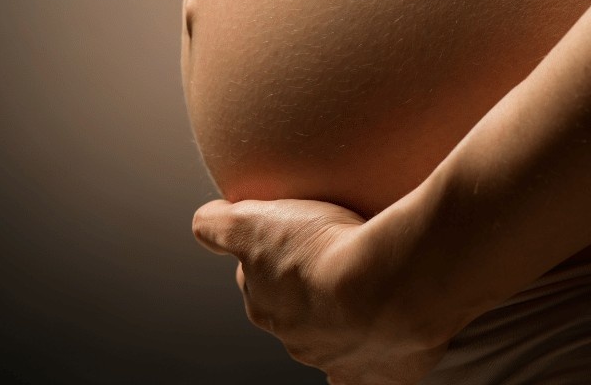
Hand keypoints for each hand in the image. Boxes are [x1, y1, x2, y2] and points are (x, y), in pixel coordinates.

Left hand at [192, 197, 450, 384]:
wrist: (387, 288)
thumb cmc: (322, 252)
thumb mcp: (252, 221)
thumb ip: (220, 225)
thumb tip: (203, 223)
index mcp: (266, 307)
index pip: (257, 280)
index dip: (270, 254)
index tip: (289, 235)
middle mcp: (298, 341)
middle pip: (296, 311)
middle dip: (307, 289)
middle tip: (332, 256)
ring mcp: (342, 360)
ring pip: (336, 340)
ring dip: (345, 317)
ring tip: (367, 286)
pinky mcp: (386, 373)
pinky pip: (378, 372)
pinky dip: (379, 358)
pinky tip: (387, 339)